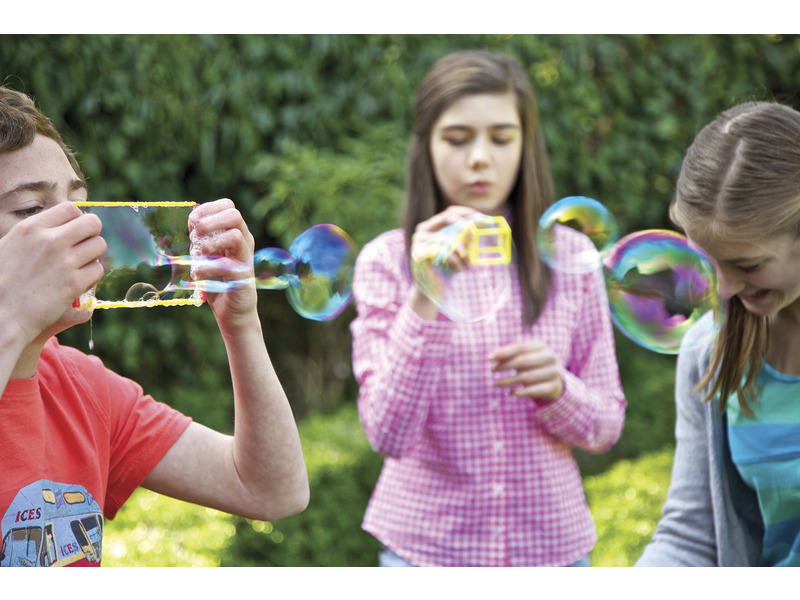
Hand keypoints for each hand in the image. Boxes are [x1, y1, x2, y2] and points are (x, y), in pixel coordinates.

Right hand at [0, 201, 104, 343]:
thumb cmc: (1, 282)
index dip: (77, 220)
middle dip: (92, 234)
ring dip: (94, 255)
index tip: (73, 232)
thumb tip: (58, 226)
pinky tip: (80, 282)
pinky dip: (92, 276)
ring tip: (81, 265)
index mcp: (31, 228)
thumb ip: (34, 234)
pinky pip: (97, 270)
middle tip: (84, 247)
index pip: (70, 208)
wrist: (0, 315)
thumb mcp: (8, 246)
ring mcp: (64, 262)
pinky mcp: (74, 284)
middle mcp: (49, 241)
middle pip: (92, 223)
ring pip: (99, 246)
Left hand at [188, 198, 256, 332]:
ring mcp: (245, 258)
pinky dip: (206, 268)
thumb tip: (193, 216)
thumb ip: (201, 237)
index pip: (228, 206)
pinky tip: (199, 275)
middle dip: (209, 222)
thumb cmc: (218, 280)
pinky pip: (226, 264)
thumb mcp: (206, 254)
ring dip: (210, 244)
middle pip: (235, 214)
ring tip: (199, 257)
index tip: (193, 222)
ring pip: (234, 235)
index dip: (208, 209)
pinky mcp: (243, 277)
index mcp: (236, 232)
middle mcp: (245, 242)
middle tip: (196, 238)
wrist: (231, 311)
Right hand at [409, 205, 479, 318]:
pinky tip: (458, 269)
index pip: (451, 211)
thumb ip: (466, 238)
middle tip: (476, 237)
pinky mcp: (418, 252)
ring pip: (447, 237)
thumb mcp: (459, 250)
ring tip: (468, 265)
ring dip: (462, 252)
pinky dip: (454, 261)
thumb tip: (485, 226)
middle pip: (448, 217)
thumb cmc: (447, 268)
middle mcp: (423, 229)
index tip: (483, 219)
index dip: (468, 213)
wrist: (432, 288)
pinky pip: (442, 251)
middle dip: (465, 226)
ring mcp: (418, 240)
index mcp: (433, 225)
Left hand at [489, 341, 563, 401]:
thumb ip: (508, 356)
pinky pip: (534, 391)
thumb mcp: (522, 357)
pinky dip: (520, 392)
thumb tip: (491, 358)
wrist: (553, 380)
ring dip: (508, 381)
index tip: (490, 358)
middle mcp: (549, 358)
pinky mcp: (552, 386)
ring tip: (496, 383)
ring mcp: (553, 372)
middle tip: (492, 370)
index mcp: (541, 347)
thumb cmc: (532, 366)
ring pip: (526, 377)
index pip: (520, 348)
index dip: (504, 352)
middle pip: (522, 361)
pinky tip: (511, 392)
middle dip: (505, 366)